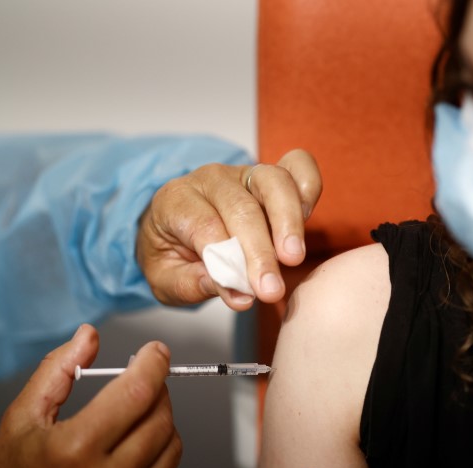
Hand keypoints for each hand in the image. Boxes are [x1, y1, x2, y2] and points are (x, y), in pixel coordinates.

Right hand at [0, 324, 181, 467]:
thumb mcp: (20, 419)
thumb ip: (56, 371)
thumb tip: (87, 337)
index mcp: (76, 450)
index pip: (138, 392)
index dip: (154, 363)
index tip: (156, 352)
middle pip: (161, 416)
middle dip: (156, 390)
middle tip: (141, 382)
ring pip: (171, 445)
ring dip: (159, 422)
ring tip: (133, 418)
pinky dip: (155, 455)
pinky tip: (130, 452)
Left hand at [136, 148, 321, 308]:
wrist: (172, 227)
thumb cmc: (170, 252)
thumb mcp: (164, 278)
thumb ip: (191, 284)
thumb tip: (237, 294)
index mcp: (176, 201)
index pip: (205, 227)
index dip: (226, 262)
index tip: (244, 294)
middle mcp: (211, 180)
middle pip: (241, 207)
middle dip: (259, 251)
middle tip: (271, 290)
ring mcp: (243, 173)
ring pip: (273, 182)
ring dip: (288, 222)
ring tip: (293, 258)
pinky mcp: (270, 176)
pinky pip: (297, 167)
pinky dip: (307, 190)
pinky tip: (305, 223)